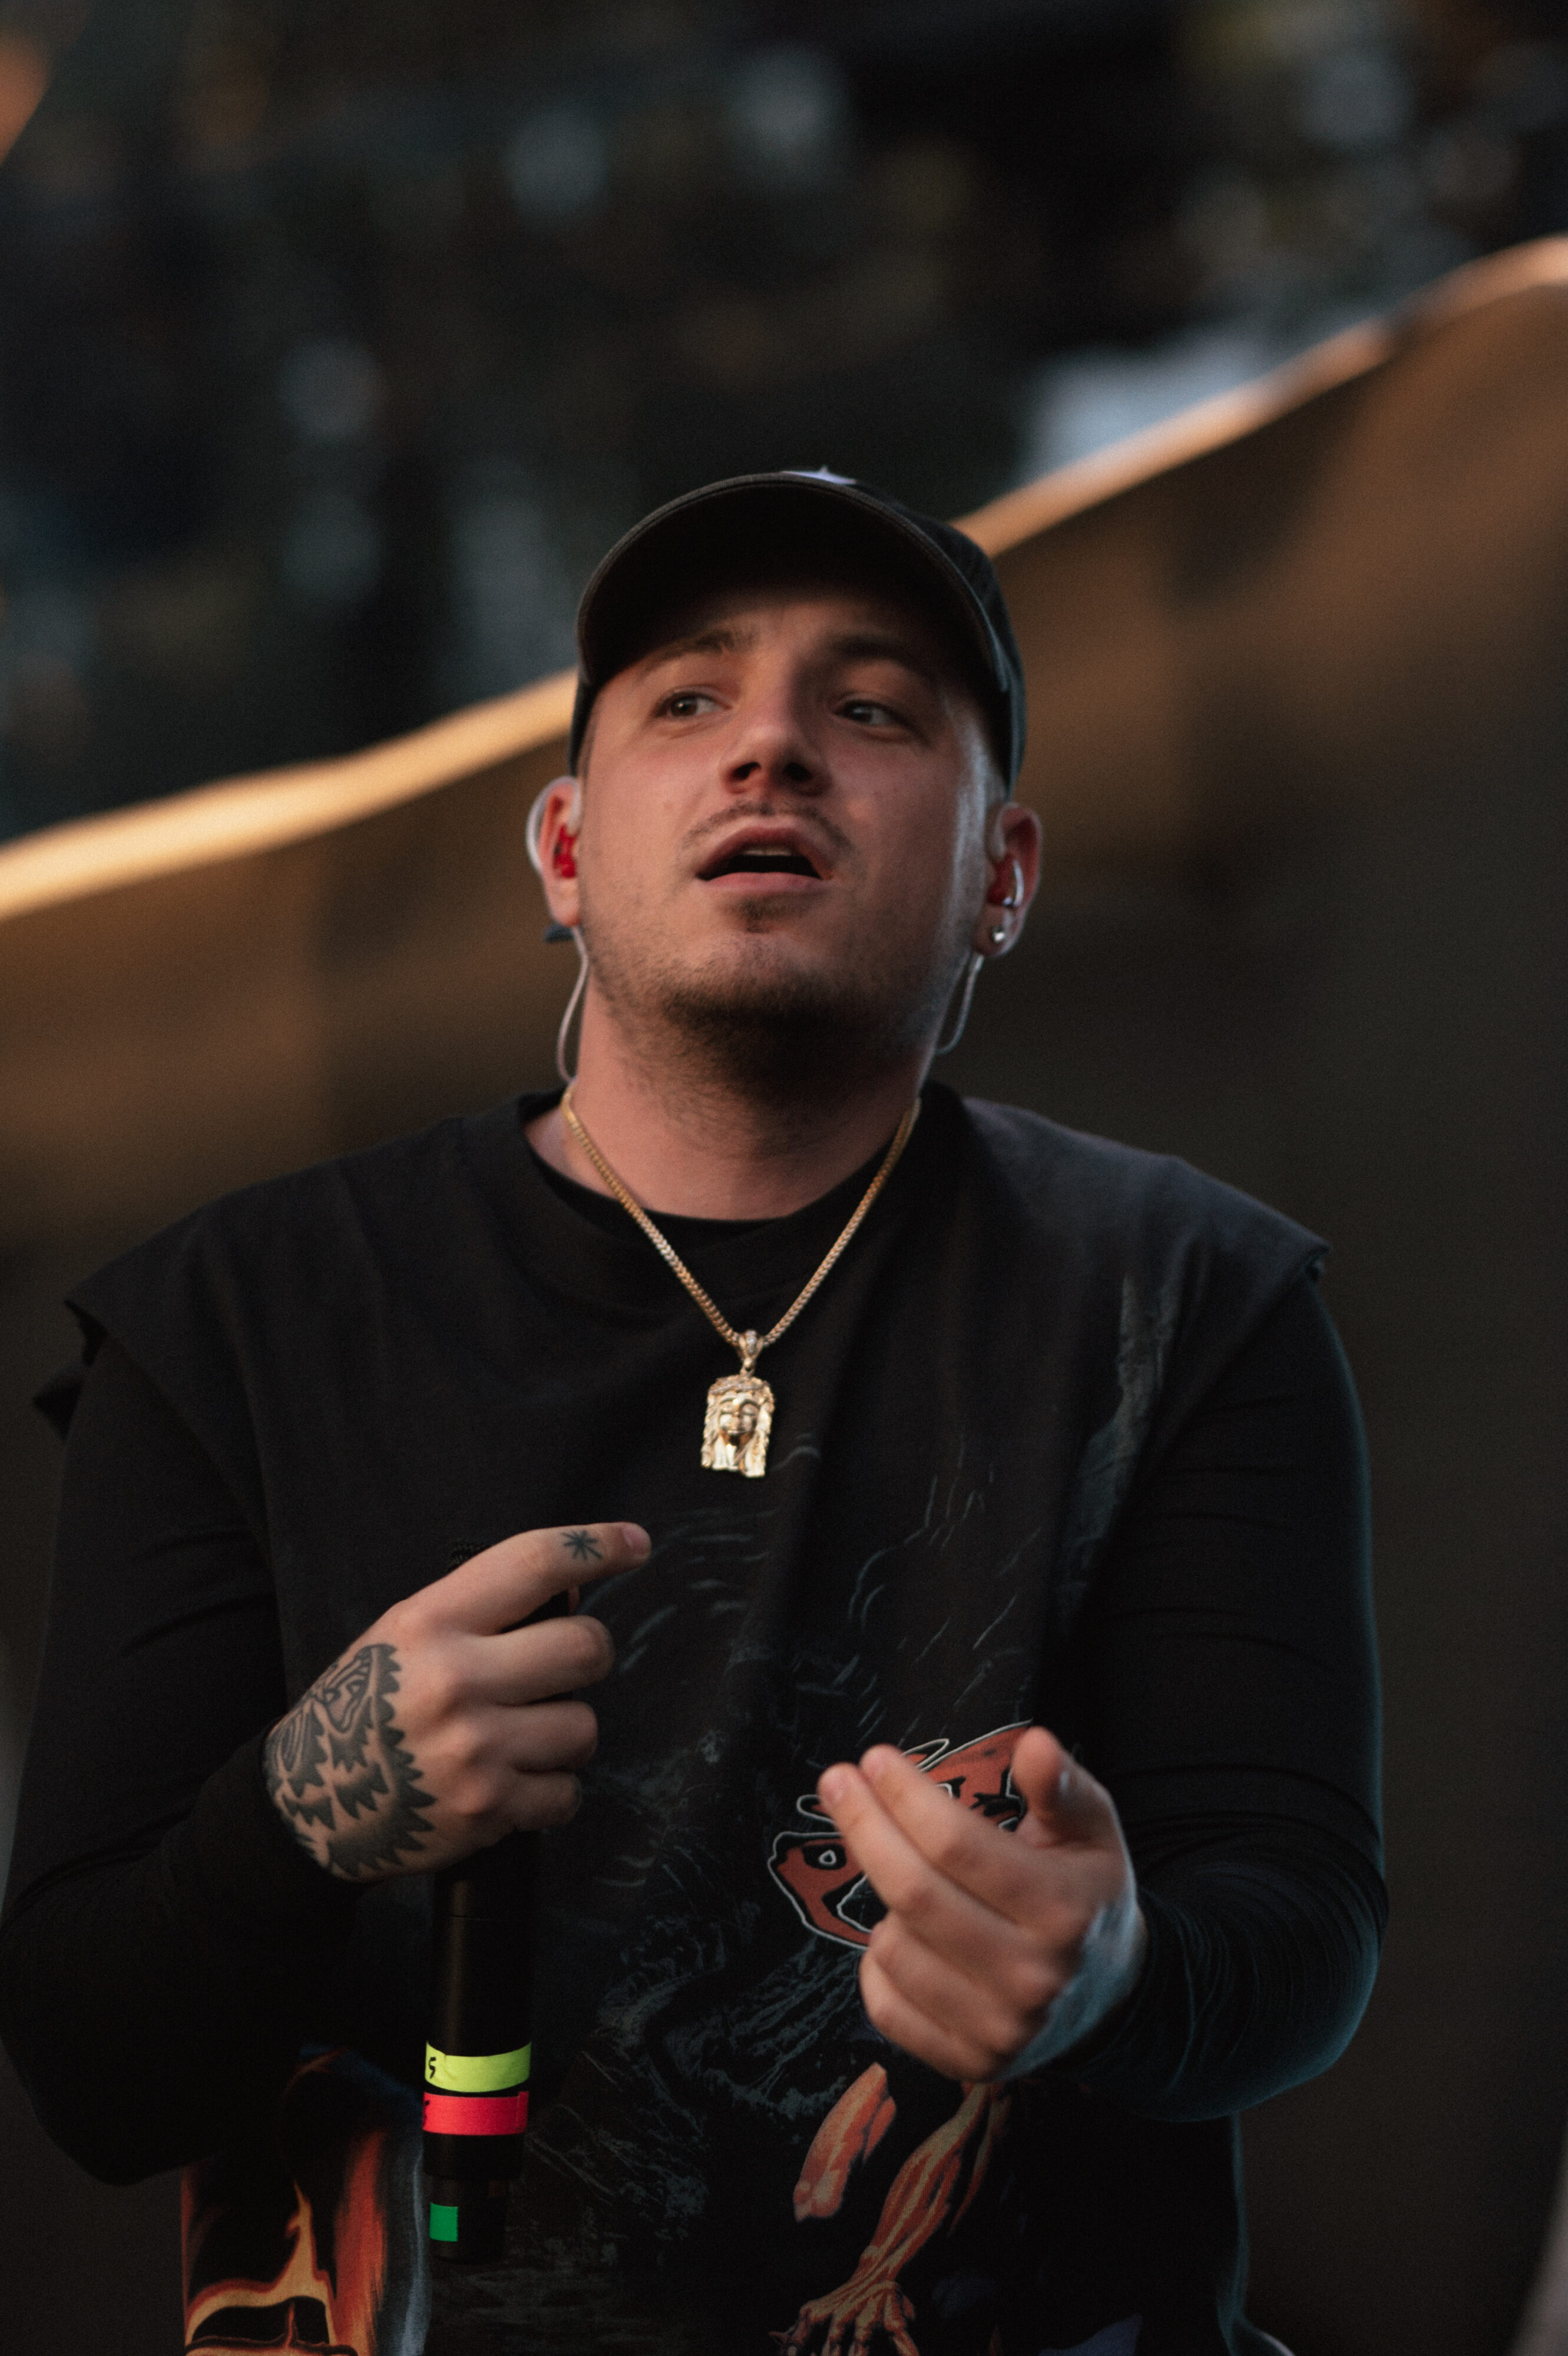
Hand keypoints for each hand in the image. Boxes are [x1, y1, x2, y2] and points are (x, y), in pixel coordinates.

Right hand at [262, 1521, 646, 1882]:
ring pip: (583, 1724)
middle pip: (586, 1646)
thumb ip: (482, 1609)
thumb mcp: (406, 1633)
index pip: (535, 1564)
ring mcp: (474, 1749)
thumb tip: (573, 1588)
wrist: (310, 1802)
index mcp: (431, 1623)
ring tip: (518, 1736)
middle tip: (556, 1668)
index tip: (634, 1543)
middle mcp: (455, 1681)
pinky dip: (549, 1792)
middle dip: (585, 1654)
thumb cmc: (364, 1705)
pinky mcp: (487, 1809)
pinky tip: (509, 1781)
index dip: (597, 1546)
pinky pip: (567, 1791)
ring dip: (564, 1731)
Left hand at [816, 1725, 1145, 2080]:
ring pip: (894, 1947)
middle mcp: (1034, 1978)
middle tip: (837, 1781)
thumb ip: (1062, 1786)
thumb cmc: (1086, 1894)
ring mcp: (1001, 2030)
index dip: (906, 1796)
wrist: (1109, 1999)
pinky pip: (886, 2006)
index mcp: (1064, 1911)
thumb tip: (1034, 1743)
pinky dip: (876, 1964)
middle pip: (914, 1893)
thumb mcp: (1093, 1831)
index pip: (957, 1846)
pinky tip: (897, 1932)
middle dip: (864, 1827)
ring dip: (879, 1899)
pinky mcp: (971, 2064)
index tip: (874, 1759)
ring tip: (898, 1868)